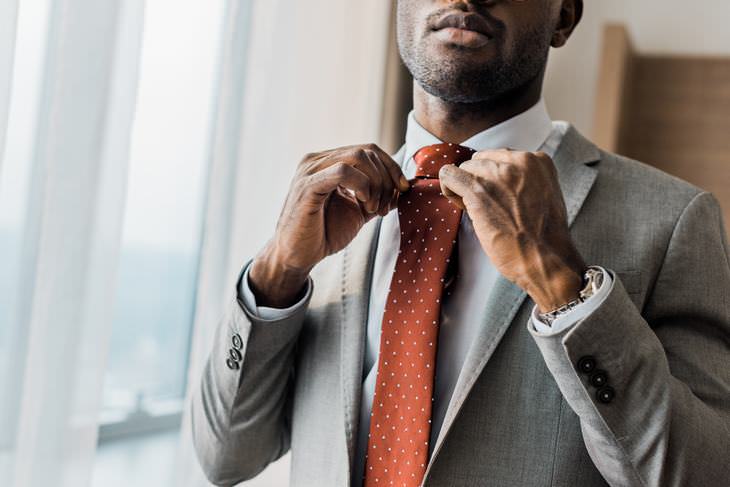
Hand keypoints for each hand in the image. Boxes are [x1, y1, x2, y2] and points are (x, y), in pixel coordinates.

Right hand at [249, 144, 409, 306]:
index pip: (368, 149)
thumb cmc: (324, 233)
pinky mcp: (307, 186)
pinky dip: (362, 186)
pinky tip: (363, 204)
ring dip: (376, 184)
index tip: (403, 190)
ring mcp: (310, 170)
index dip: (391, 167)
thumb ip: (377, 195)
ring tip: (374, 209)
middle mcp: (317, 160)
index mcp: (328, 162)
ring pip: (358, 157)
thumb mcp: (357, 210)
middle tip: (385, 208)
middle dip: (386, 179)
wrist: (297, 256)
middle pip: (367, 151)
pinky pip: (342, 172)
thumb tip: (403, 186)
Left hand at [438, 149, 585, 312]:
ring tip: (479, 211)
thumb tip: (491, 179)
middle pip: (480, 161)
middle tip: (489, 208)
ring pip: (464, 168)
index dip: (494, 179)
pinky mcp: (478, 190)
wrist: (545, 259)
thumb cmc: (543, 236)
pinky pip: (448, 175)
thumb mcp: (543, 195)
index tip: (499, 198)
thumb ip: (522, 181)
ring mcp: (498, 174)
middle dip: (479, 182)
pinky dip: (449, 188)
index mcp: (537, 160)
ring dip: (465, 188)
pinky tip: (459, 203)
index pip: (499, 157)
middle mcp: (518, 160)